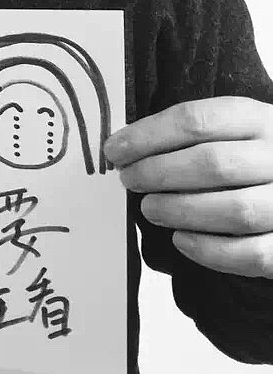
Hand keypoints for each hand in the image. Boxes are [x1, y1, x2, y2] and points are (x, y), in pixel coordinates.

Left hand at [104, 96, 272, 276]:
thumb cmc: (254, 157)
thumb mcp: (233, 130)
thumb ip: (191, 134)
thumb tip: (127, 148)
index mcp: (257, 119)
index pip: (196, 120)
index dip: (148, 136)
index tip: (115, 150)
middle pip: (213, 164)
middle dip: (159, 173)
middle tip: (129, 180)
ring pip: (234, 210)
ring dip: (180, 211)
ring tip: (148, 209)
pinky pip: (252, 253)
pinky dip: (210, 250)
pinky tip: (181, 241)